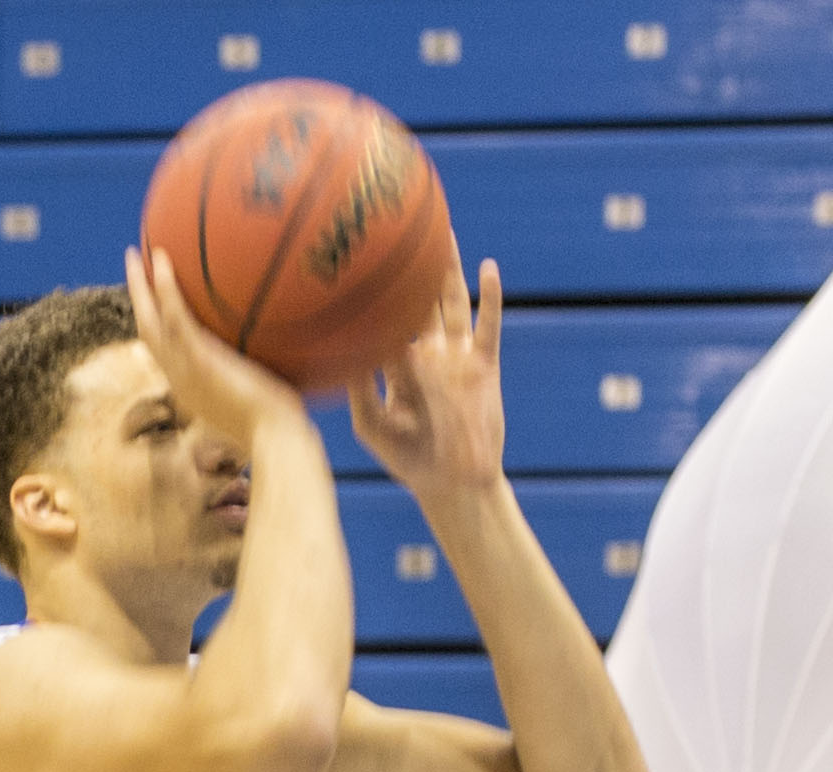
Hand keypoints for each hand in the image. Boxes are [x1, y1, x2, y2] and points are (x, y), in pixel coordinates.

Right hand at [121, 246, 304, 451]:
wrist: (277, 441)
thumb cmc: (280, 429)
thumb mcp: (264, 401)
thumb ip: (261, 378)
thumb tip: (285, 358)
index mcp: (191, 388)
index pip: (165, 351)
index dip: (156, 323)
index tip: (155, 299)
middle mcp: (180, 379)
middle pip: (147, 332)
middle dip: (139, 298)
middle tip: (135, 265)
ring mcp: (186, 371)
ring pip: (150, 322)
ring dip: (141, 286)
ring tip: (137, 253)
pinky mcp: (199, 361)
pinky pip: (176, 318)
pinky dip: (166, 288)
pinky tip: (163, 259)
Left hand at [345, 257, 509, 494]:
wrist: (453, 482)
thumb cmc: (408, 461)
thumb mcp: (373, 426)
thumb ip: (358, 390)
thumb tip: (341, 355)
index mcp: (399, 364)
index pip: (384, 319)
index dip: (372, 292)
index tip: (355, 258)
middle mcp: (429, 353)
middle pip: (420, 299)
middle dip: (413, 268)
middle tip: (401, 228)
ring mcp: (458, 356)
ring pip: (454, 303)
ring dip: (451, 270)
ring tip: (446, 235)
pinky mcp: (485, 365)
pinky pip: (488, 324)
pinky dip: (491, 297)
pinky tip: (489, 268)